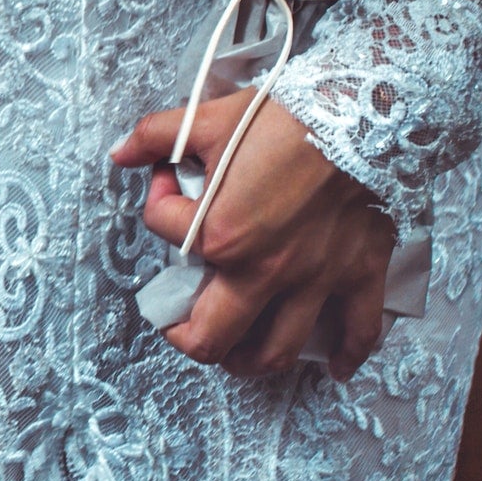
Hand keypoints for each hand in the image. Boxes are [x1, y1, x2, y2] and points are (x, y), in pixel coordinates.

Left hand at [112, 90, 396, 380]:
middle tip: (181, 325)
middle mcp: (263, 270)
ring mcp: (314, 279)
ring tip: (240, 355)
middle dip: (189, 338)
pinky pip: (358, 330)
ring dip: (252, 360)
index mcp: (220, 235)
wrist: (361, 113)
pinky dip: (348, 354)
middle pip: (213, 336)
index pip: (162, 228)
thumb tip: (120, 153)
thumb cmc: (283, 119)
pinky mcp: (358, 274)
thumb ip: (154, 137)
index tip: (168, 181)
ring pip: (279, 349)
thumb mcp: (207, 120)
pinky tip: (336, 367)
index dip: (157, 201)